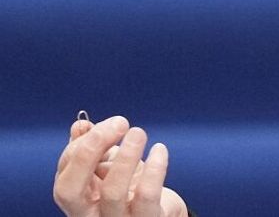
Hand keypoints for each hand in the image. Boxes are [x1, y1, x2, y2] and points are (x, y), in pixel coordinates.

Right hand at [53, 115, 188, 216]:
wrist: (161, 212)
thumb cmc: (131, 188)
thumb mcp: (108, 166)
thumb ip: (92, 147)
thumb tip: (80, 125)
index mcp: (77, 200)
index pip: (64, 175)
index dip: (81, 145)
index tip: (108, 124)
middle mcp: (89, 216)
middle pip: (70, 190)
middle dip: (89, 150)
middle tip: (118, 123)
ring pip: (112, 191)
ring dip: (126, 156)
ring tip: (138, 133)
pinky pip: (146, 195)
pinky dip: (154, 168)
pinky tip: (159, 150)